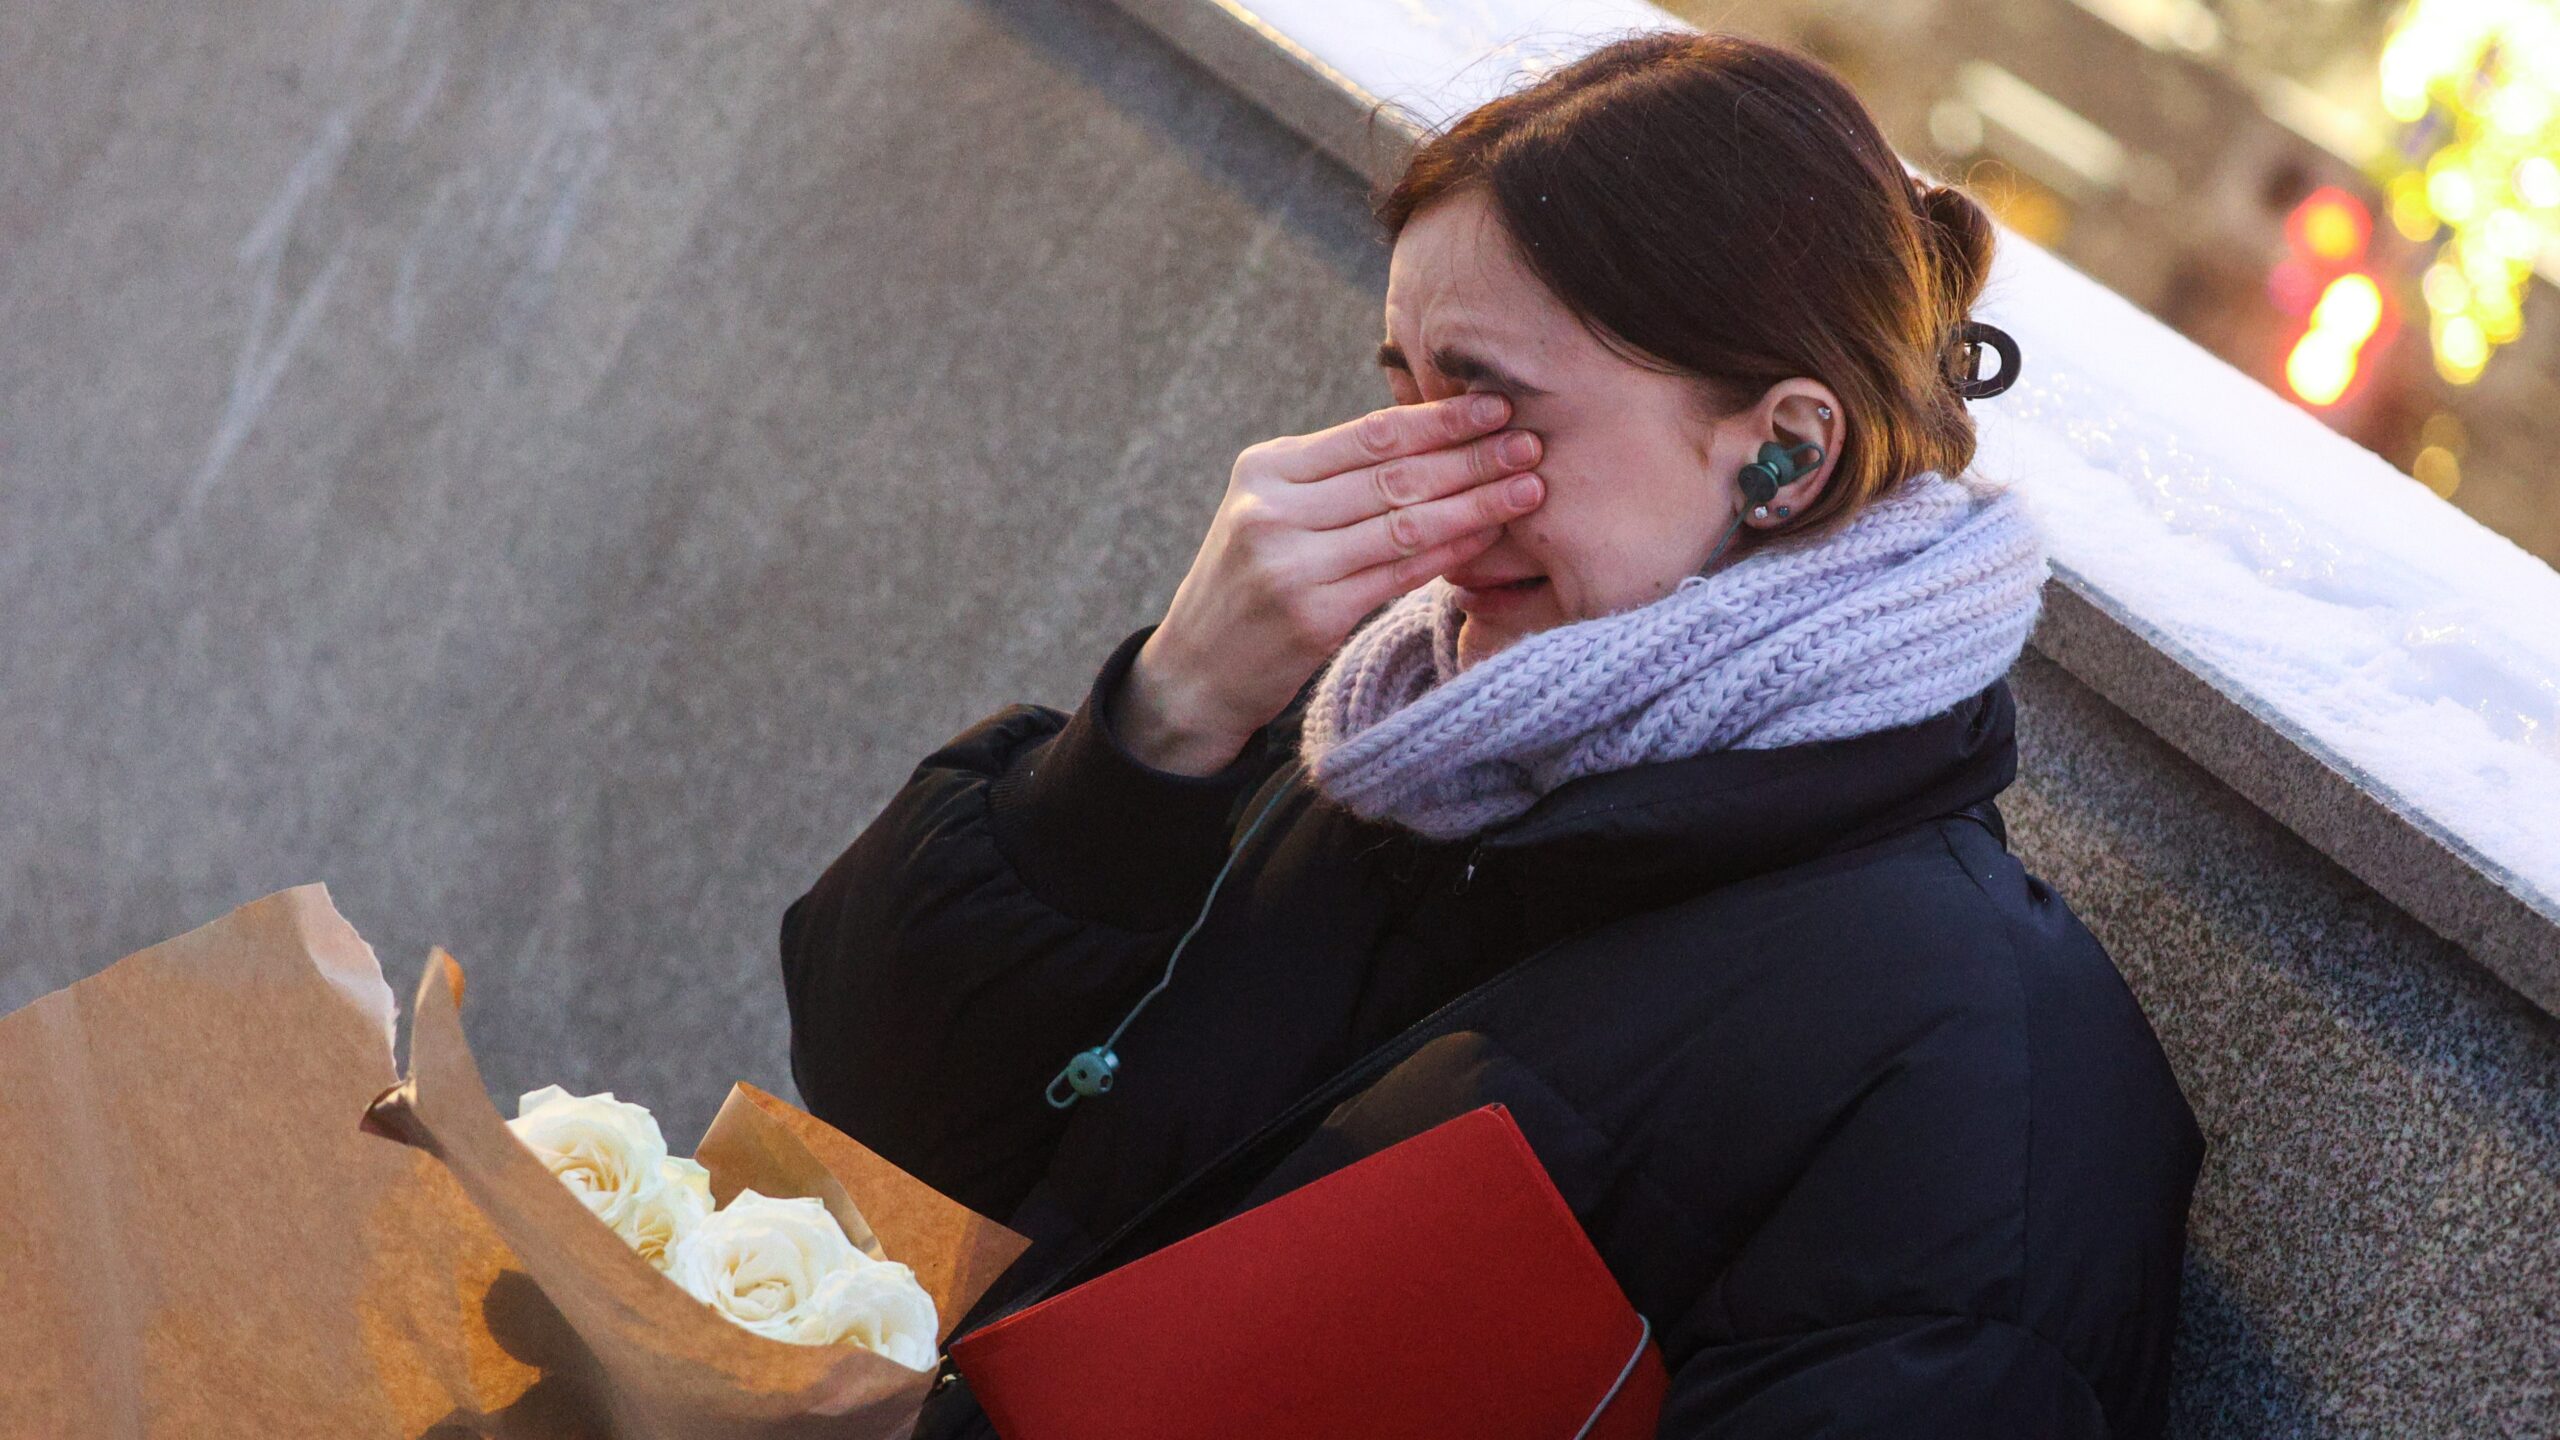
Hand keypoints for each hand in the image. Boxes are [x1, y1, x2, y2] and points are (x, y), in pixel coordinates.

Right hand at [1117, 392, 1545, 774]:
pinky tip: (1489, 539)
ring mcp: (1290, 564)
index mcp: (1265, 469)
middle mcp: (1273, 510)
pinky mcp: (1312, 616)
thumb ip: (1333, 476)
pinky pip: (1399, 575)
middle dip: (1472, 457)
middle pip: (1395, 475)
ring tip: (1529, 488)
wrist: (1196, 670)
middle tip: (1532, 442)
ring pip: (1405, 524)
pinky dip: (1450, 555)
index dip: (1440, 419)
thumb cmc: (1251, 582)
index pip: (1370, 435)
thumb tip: (1431, 433)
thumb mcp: (1270, 510)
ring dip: (1476, 504)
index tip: (1496, 406)